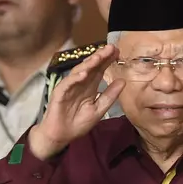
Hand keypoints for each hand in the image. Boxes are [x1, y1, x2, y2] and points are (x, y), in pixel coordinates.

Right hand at [28, 44, 123, 159]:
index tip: (118, 52)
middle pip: (91, 67)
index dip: (107, 61)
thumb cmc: (78, 123)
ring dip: (88, 64)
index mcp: (90, 87)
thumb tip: (123, 81)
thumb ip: (110, 96)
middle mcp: (80, 84)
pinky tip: (84, 73)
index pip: (100, 70)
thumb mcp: (99, 110)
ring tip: (98, 57)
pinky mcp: (59, 93)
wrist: (62, 136)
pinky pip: (67, 83)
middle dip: (100, 57)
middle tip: (110, 48)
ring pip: (79, 72)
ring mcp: (69, 87)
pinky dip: (75, 78)